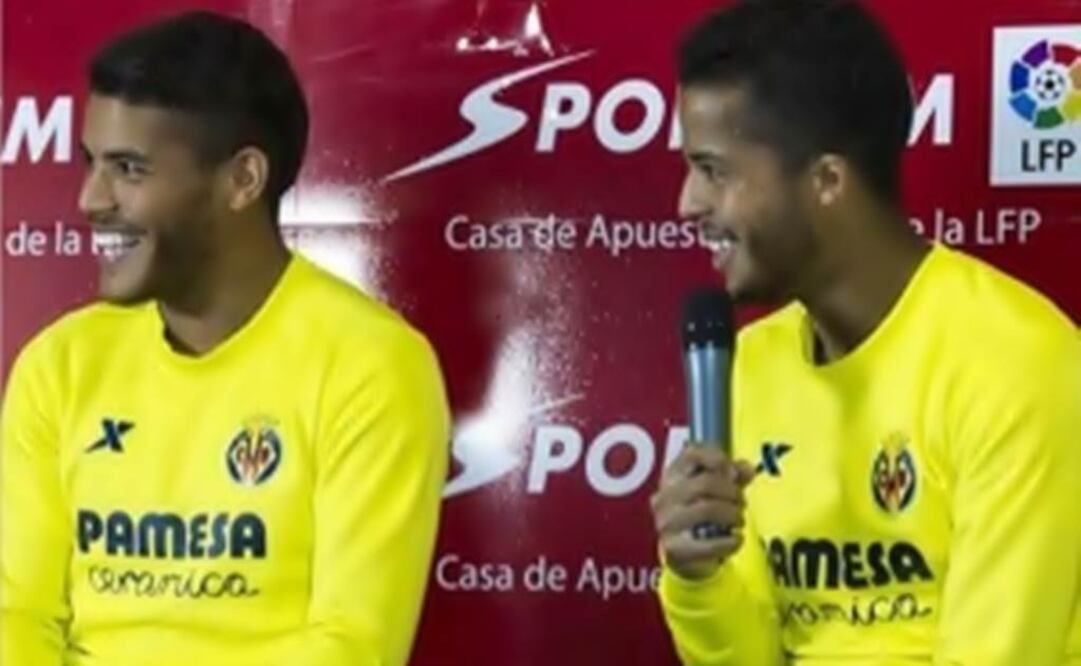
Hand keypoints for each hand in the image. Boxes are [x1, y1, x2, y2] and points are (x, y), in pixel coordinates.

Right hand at [651, 446, 755, 580]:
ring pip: (707, 509)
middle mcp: (664, 497)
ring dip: (732, 515)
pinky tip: (737, 540)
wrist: (685, 557)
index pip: (691, 454)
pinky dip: (730, 541)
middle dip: (732, 492)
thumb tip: (747, 469)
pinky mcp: (675, 549)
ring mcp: (666, 523)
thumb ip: (732, 477)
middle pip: (705, 483)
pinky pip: (710, 543)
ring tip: (739, 520)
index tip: (733, 472)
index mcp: (671, 477)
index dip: (717, 459)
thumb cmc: (700, 517)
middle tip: (742, 502)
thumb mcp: (715, 491)